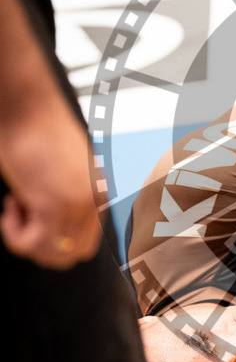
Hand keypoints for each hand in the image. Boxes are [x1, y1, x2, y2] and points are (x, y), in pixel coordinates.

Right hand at [0, 105, 101, 269]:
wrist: (27, 108)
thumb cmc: (36, 131)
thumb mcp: (63, 169)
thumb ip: (67, 195)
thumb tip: (53, 224)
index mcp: (99, 191)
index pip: (87, 240)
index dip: (56, 237)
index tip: (35, 216)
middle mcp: (95, 200)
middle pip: (76, 253)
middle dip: (44, 244)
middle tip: (23, 214)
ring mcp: (79, 204)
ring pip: (55, 254)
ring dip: (28, 240)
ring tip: (16, 206)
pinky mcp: (56, 205)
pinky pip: (34, 245)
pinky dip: (15, 235)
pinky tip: (10, 207)